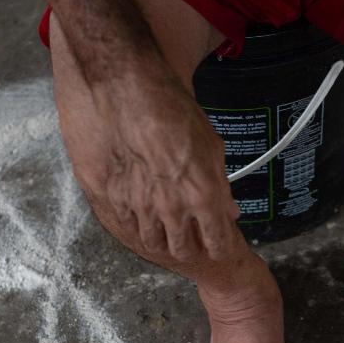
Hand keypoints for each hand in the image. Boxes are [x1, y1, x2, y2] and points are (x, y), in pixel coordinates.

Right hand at [59, 63, 241, 264]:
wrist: (127, 93)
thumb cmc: (173, 111)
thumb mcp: (211, 146)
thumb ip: (220, 185)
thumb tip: (229, 210)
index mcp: (203, 197)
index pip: (216, 241)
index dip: (220, 248)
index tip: (219, 249)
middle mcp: (172, 209)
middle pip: (182, 249)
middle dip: (190, 248)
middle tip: (192, 244)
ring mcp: (140, 206)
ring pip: (153, 241)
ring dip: (162, 240)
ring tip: (166, 234)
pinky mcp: (114, 198)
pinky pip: (128, 223)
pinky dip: (137, 225)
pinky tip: (141, 218)